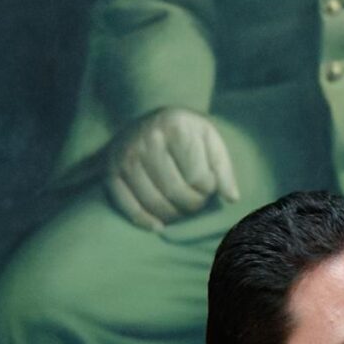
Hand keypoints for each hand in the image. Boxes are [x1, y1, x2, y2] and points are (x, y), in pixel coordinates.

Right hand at [105, 108, 240, 230]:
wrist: (147, 117)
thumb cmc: (185, 132)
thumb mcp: (209, 138)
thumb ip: (222, 167)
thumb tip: (232, 198)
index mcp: (175, 126)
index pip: (198, 178)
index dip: (208, 190)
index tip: (208, 187)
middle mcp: (147, 139)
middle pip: (176, 193)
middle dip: (191, 205)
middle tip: (195, 202)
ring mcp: (126, 156)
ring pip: (154, 203)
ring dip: (173, 215)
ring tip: (181, 209)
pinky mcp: (111, 172)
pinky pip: (128, 207)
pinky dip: (144, 221)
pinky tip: (159, 226)